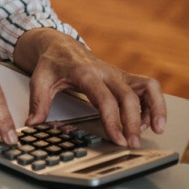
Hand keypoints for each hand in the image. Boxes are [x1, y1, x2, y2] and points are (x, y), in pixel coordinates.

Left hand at [15, 29, 167, 147]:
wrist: (60, 45)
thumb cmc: (52, 63)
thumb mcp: (39, 79)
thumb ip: (38, 102)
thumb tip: (33, 123)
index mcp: (85, 72)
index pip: (104, 98)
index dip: (113, 119)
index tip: (117, 138)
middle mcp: (106, 72)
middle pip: (128, 96)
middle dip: (134, 122)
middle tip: (132, 143)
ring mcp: (118, 74)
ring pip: (147, 86)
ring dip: (155, 108)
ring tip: (155, 129)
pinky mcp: (125, 78)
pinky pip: (148, 87)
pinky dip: (154, 104)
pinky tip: (149, 121)